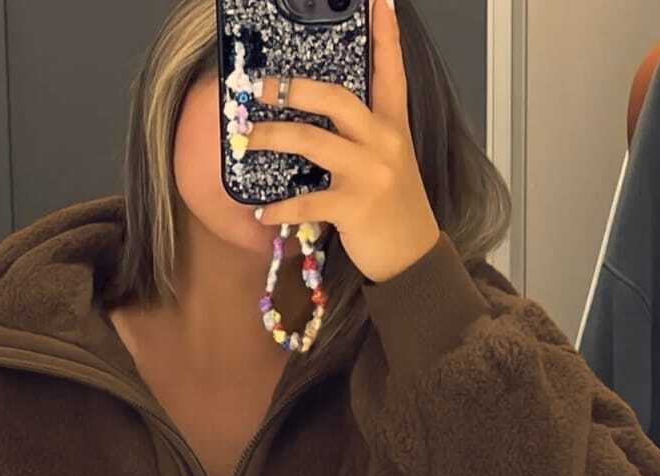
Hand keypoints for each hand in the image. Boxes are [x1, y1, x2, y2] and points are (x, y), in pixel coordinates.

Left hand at [245, 0, 439, 283]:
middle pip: (336, 99)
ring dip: (273, 138)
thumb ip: (364, 137)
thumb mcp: (389, 162)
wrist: (413, 257)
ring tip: (246, 140)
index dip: (384, 35)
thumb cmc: (393, 208)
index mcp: (393, 126)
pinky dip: (281, 209)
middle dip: (293, 90)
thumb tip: (320, 120)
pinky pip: (307, 203)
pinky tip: (263, 213)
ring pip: (313, 143)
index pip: (390, 71)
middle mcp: (383, 143)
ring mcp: (369, 174)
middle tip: (259, 87)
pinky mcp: (354, 208)